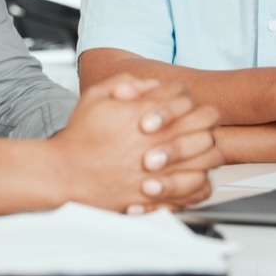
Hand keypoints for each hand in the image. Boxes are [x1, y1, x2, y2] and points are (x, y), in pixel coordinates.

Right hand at [51, 75, 221, 212]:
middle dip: (202, 117)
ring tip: (197, 147)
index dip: (181, 96)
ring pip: (209, 153)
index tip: (175, 104)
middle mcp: (157, 140)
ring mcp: (162, 168)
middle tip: (195, 122)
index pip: (183, 94)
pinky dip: (201, 179)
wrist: (65, 175)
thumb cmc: (79, 139)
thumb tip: (150, 83)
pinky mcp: (161, 194)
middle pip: (205, 119)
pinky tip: (191, 173)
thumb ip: (124, 82)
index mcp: (144, 113)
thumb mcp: (95, 97)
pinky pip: (200, 187)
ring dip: (206, 146)